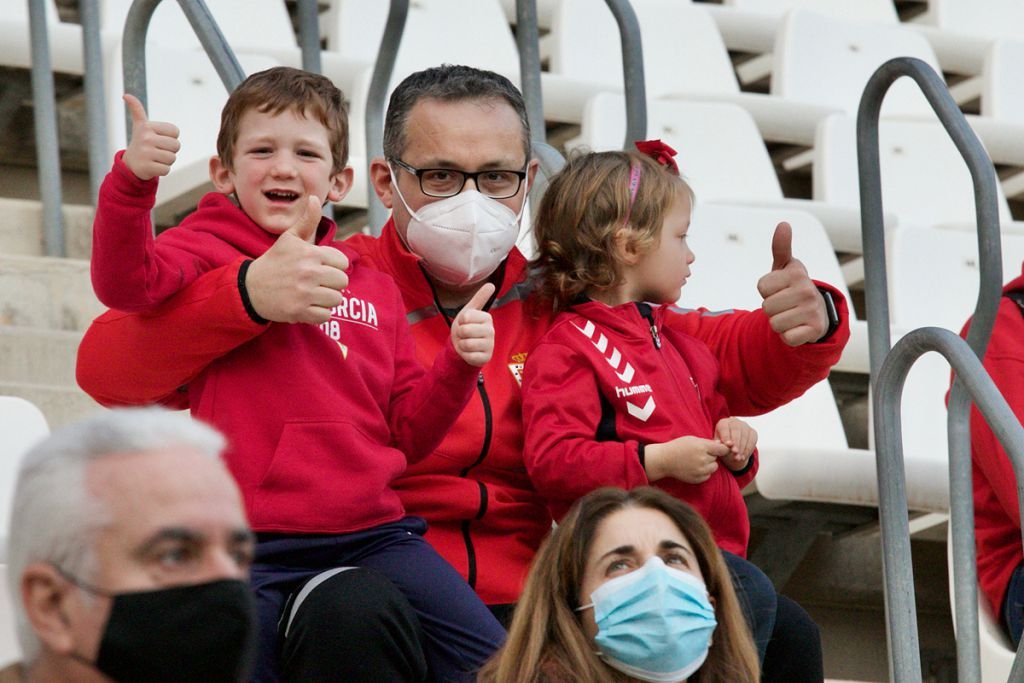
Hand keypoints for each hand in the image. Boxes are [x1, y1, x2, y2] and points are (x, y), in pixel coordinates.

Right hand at [121, 94, 180, 180]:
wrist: (131, 164)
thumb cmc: (142, 142)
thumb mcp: (140, 125)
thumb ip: (136, 109)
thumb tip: (125, 95)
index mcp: (147, 127)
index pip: (175, 131)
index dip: (171, 137)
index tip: (158, 139)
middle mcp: (145, 138)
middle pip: (176, 145)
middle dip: (170, 150)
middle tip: (157, 150)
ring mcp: (145, 153)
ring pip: (172, 158)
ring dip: (166, 161)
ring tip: (154, 158)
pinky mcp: (146, 167)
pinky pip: (167, 169)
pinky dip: (162, 170)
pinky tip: (152, 167)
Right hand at [245, 196, 348, 323]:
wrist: (250, 288)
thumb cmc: (274, 262)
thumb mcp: (289, 239)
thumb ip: (306, 220)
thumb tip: (315, 197)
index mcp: (310, 253)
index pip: (342, 262)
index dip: (333, 266)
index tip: (319, 267)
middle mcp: (309, 272)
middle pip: (342, 282)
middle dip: (331, 284)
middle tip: (315, 283)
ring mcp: (305, 293)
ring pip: (336, 299)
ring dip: (325, 299)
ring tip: (311, 294)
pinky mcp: (300, 311)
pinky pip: (326, 316)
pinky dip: (318, 314)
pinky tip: (307, 306)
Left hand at [450, 283, 494, 366]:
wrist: (464, 347)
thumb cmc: (466, 327)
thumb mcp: (469, 311)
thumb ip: (480, 298)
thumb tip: (491, 284)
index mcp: (487, 318)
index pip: (465, 317)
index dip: (460, 321)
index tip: (465, 323)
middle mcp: (491, 331)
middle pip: (465, 330)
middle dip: (460, 333)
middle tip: (465, 335)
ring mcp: (490, 346)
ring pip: (466, 344)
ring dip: (462, 344)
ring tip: (467, 343)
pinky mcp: (486, 358)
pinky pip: (469, 356)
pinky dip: (465, 355)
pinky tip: (470, 352)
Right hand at [644, 436, 728, 484]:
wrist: (664, 460)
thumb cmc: (678, 447)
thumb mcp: (692, 439)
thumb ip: (708, 442)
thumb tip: (722, 445)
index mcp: (702, 447)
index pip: (722, 449)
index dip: (722, 448)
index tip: (718, 448)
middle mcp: (703, 460)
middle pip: (717, 458)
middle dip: (711, 455)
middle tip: (699, 453)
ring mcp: (700, 471)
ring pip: (714, 467)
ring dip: (709, 464)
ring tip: (697, 460)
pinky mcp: (697, 479)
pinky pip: (708, 475)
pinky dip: (704, 472)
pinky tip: (694, 467)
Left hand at [714, 417, 756, 470]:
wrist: (732, 449)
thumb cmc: (722, 446)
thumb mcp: (718, 445)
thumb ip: (718, 444)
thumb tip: (718, 443)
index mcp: (723, 423)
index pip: (725, 428)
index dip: (727, 436)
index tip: (728, 445)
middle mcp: (734, 422)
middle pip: (736, 431)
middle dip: (736, 443)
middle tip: (735, 452)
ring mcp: (745, 426)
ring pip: (745, 436)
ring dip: (742, 448)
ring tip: (738, 458)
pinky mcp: (752, 432)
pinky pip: (752, 440)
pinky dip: (747, 450)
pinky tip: (743, 457)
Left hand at [756, 222, 828, 345]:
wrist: (817, 313)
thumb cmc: (794, 287)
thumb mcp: (786, 267)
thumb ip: (781, 247)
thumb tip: (783, 224)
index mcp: (797, 274)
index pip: (762, 287)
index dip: (766, 291)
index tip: (780, 289)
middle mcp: (807, 291)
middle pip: (766, 307)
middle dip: (772, 308)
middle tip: (785, 304)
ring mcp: (812, 311)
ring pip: (774, 323)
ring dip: (778, 323)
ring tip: (791, 315)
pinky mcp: (814, 330)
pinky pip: (786, 338)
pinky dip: (787, 336)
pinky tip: (797, 328)